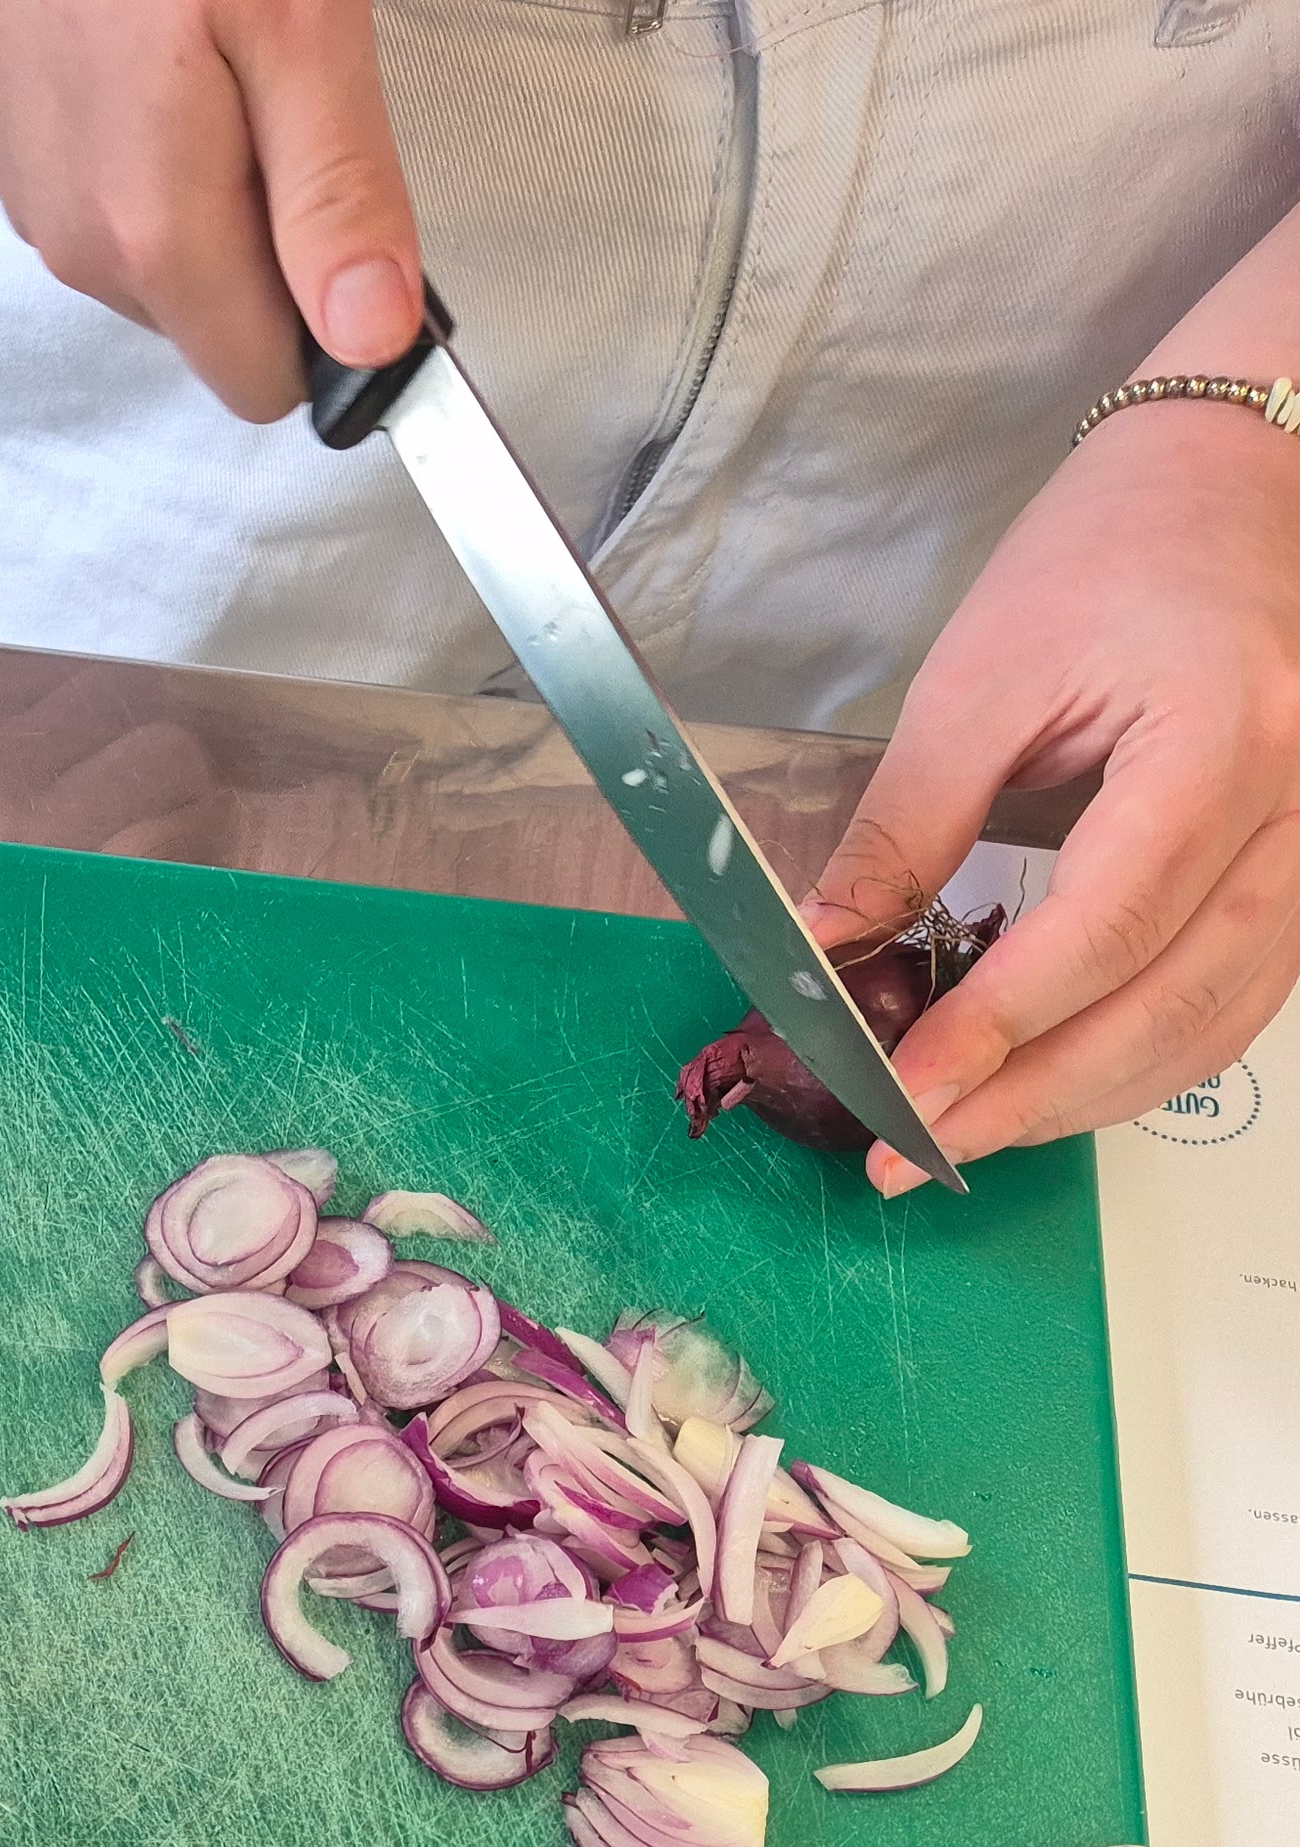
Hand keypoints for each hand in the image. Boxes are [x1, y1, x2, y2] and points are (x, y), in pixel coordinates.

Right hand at [0, 0, 422, 418]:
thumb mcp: (295, 23)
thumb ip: (334, 192)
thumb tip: (374, 338)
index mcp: (158, 238)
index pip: (268, 384)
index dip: (334, 321)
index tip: (353, 209)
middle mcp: (87, 253)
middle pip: (222, 327)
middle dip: (274, 242)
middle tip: (287, 96)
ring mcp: (44, 212)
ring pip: (172, 269)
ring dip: (216, 193)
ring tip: (215, 60)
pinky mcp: (21, 167)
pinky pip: (121, 211)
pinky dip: (160, 157)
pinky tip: (159, 59)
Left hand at [801, 401, 1299, 1198]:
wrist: (1234, 481)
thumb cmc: (1113, 550)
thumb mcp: (980, 678)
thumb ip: (905, 826)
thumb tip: (821, 950)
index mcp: (1226, 740)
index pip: (1105, 931)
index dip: (996, 1032)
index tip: (900, 1095)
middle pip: (1170, 1005)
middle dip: (1031, 1097)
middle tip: (909, 1153)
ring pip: (1214, 1024)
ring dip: (1084, 1099)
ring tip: (961, 1136)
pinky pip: (1237, 999)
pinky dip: (1139, 1059)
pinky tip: (1047, 1084)